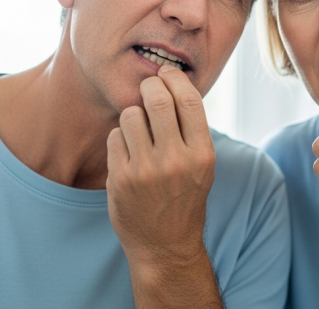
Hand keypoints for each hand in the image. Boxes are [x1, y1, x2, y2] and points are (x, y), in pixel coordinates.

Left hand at [106, 65, 216, 272]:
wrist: (165, 244)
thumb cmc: (185, 197)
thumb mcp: (203, 165)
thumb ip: (192, 129)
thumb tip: (172, 83)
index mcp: (202, 154)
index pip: (189, 100)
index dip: (175, 79)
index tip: (167, 73)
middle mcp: (176, 160)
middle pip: (158, 99)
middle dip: (150, 85)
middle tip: (147, 86)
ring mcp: (146, 170)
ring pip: (131, 115)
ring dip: (133, 114)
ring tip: (139, 128)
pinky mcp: (120, 178)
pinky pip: (115, 136)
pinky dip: (120, 137)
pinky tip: (129, 151)